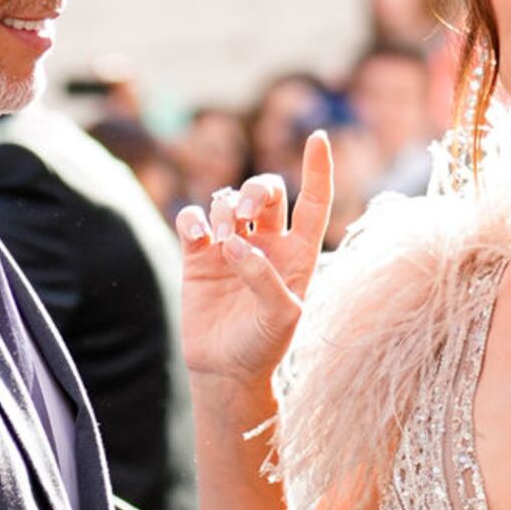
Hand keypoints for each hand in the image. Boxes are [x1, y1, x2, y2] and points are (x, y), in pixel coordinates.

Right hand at [175, 131, 332, 386]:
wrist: (225, 371)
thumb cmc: (263, 347)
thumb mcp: (281, 319)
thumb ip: (266, 280)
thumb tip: (237, 244)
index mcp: (298, 253)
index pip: (313, 201)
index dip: (317, 170)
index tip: (317, 138)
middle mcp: (266, 243)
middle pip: (266, 192)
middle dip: (255, 189)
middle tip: (244, 211)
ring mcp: (230, 246)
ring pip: (227, 201)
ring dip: (224, 209)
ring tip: (220, 237)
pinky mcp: (198, 256)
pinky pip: (193, 219)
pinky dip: (193, 218)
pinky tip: (196, 235)